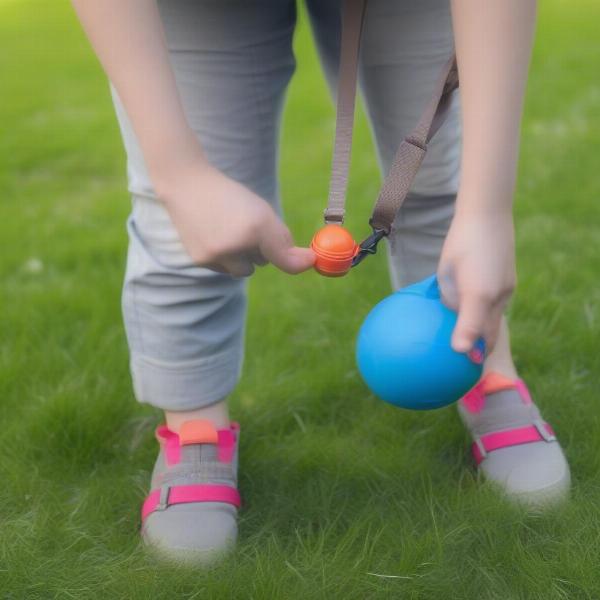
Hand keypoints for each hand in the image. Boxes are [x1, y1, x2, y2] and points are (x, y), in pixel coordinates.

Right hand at [157, 159, 314, 276]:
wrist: (186, 185)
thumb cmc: (229, 198)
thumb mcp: (260, 211)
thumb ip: (281, 239)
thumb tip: (301, 263)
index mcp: (255, 227)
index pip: (283, 257)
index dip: (299, 262)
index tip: (311, 260)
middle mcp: (237, 244)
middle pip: (264, 261)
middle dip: (260, 249)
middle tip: (245, 225)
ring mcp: (217, 255)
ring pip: (244, 269)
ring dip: (243, 256)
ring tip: (227, 230)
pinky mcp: (201, 260)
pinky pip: (226, 269)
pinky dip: (225, 257)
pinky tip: (213, 236)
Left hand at [437, 210, 515, 353]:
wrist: (487, 217)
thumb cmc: (459, 243)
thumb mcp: (445, 271)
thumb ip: (448, 297)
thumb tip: (449, 317)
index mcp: (477, 295)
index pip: (474, 333)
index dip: (469, 352)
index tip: (459, 367)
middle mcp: (496, 296)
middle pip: (489, 333)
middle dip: (479, 352)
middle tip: (465, 368)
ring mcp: (505, 289)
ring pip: (494, 321)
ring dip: (485, 336)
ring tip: (470, 352)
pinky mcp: (509, 283)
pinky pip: (496, 307)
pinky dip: (486, 319)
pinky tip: (473, 321)